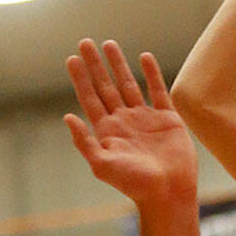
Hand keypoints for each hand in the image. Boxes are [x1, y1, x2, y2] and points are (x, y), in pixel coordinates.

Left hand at [65, 40, 197, 206]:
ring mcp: (145, 118)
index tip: (72, 58)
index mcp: (106, 131)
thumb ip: (85, 141)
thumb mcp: (102, 164)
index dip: (80, 78)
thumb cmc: (133, 184)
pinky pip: (157, 90)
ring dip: (118, 64)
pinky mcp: (167, 118)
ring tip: (109, 44)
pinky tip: (144, 58)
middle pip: (106, 85)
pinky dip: (151, 74)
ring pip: (128, 84)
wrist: (168, 192)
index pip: (90, 97)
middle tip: (85, 42)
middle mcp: (123, 120)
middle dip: (95, 64)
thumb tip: (67, 117)